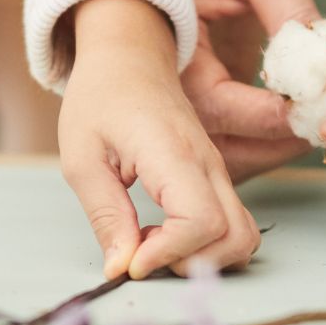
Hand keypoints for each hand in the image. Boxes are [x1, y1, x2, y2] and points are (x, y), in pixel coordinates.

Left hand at [59, 0, 260, 278]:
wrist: (128, 55)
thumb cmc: (99, 98)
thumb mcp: (82, 158)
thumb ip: (105, 216)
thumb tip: (122, 269)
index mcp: (172, 152)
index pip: (200, 221)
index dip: (169, 254)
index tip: (131, 262)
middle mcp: (207, 162)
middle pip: (235, 237)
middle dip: (192, 263)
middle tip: (142, 253)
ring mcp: (217, 169)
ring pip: (243, 235)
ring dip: (204, 256)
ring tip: (152, 241)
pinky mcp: (215, 175)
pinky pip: (232, 223)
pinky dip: (207, 243)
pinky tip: (162, 229)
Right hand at [173, 0, 317, 177]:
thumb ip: (291, 14)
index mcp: (163, 35)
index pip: (211, 102)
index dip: (265, 115)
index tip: (313, 112)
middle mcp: (162, 65)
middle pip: (207, 139)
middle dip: (270, 144)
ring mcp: (180, 74)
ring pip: (215, 141)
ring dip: (266, 147)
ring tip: (320, 129)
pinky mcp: (201, 73)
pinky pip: (225, 123)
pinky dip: (261, 131)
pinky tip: (302, 118)